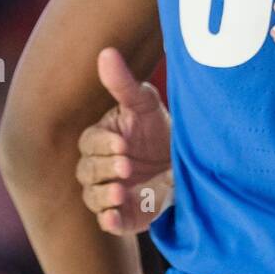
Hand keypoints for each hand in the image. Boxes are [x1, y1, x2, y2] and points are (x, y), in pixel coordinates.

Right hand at [76, 47, 173, 234]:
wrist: (187, 163)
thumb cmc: (160, 130)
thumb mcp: (146, 104)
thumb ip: (124, 83)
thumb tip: (105, 52)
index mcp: (101, 140)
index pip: (90, 143)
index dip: (104, 144)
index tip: (123, 142)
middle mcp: (99, 167)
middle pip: (87, 170)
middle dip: (105, 168)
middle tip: (127, 166)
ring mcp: (109, 192)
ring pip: (92, 196)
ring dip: (104, 194)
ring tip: (122, 191)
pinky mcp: (123, 215)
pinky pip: (107, 222)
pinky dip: (109, 221)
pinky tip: (115, 217)